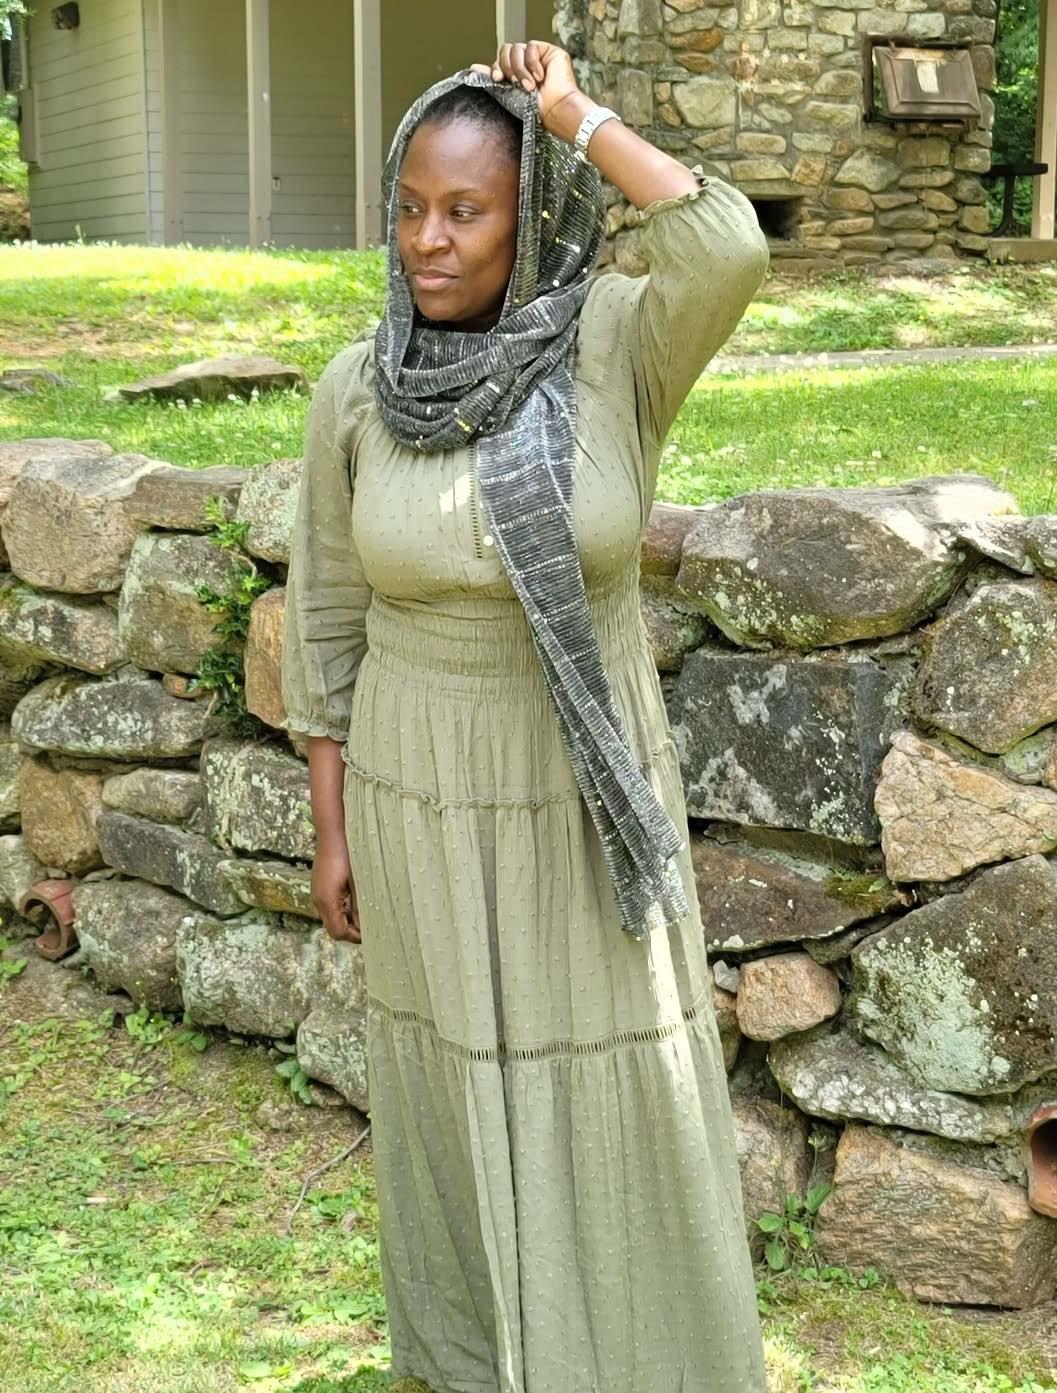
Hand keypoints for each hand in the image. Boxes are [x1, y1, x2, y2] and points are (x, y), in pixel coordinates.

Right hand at [312, 842, 361, 943]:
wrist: (333, 834)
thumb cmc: (347, 854)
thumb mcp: (359, 882)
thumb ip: (360, 906)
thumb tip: (365, 927)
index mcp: (327, 901)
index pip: (338, 932)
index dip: (354, 937)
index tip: (371, 933)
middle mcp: (318, 900)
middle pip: (332, 928)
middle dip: (350, 931)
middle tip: (369, 927)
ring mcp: (317, 893)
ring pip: (330, 919)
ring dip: (345, 921)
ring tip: (364, 915)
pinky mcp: (319, 887)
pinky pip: (328, 907)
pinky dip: (340, 911)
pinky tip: (354, 902)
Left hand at [471, 42, 586, 140]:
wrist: (553, 111)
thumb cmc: (534, 110)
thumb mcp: (507, 93)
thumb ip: (493, 77)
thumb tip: (473, 67)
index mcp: (516, 74)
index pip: (500, 60)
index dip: (497, 67)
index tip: (498, 79)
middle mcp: (526, 64)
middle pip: (506, 50)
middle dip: (508, 67)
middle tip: (516, 84)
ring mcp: (538, 57)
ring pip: (517, 48)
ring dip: (521, 70)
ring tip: (530, 86)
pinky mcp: (549, 52)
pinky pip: (531, 47)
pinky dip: (533, 64)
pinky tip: (541, 77)